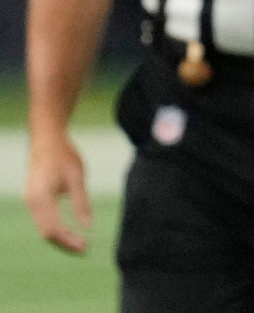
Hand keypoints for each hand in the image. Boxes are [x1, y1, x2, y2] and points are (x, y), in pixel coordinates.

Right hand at [25, 132, 90, 253]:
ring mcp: (30, 200)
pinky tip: (70, 232)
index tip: (85, 247)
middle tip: (85, 249)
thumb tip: (88, 226)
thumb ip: (81, 203)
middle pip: (46, 233)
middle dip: (64, 243)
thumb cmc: (64, 155)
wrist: (47, 139)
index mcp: (41, 198)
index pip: (52, 230)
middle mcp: (31, 202)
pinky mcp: (33, 198)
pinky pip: (42, 220)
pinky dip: (55, 229)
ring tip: (80, 243)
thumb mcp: (77, 178)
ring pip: (43, 227)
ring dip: (60, 238)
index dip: (68, 241)